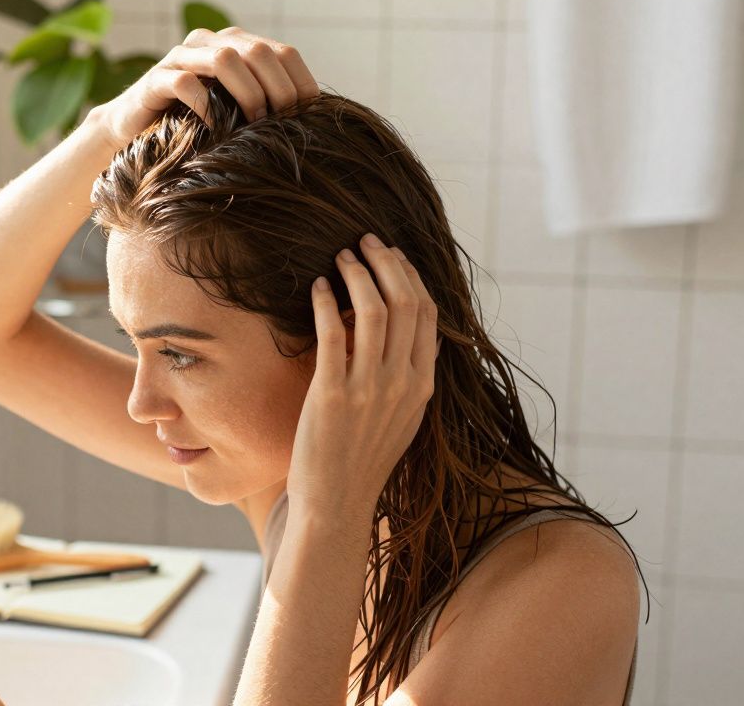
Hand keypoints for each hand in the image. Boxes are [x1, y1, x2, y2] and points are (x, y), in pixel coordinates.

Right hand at [87, 27, 321, 150]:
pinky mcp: (156, 79)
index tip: (308, 117)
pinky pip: (185, 84)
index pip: (282, 52)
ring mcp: (181, 58)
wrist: (134, 132)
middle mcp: (209, 42)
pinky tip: (213, 128)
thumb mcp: (234, 112)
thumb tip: (312, 125)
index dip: (300, 83)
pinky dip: (206, 106)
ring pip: (225, 59)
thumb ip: (265, 105)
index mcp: (235, 45)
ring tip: (251, 123)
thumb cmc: (192, 125)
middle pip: (258, 51)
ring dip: (247, 93)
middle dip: (277, 89)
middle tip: (280, 123)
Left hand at [287, 233, 439, 523]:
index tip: (391, 255)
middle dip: (385, 263)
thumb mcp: (399, 416)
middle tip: (364, 242)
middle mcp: (403, 382)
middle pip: (406, 302)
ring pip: (374, 310)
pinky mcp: (333, 395)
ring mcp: (370, 388)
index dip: (410, 276)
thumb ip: (404, 374)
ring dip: (356, 274)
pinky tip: (316, 288)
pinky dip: (326, 302)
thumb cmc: (361, 458)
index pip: (427, 314)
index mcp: (423, 385)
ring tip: (340, 257)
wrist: (337, 502)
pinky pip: (335, 333)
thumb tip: (398, 330)